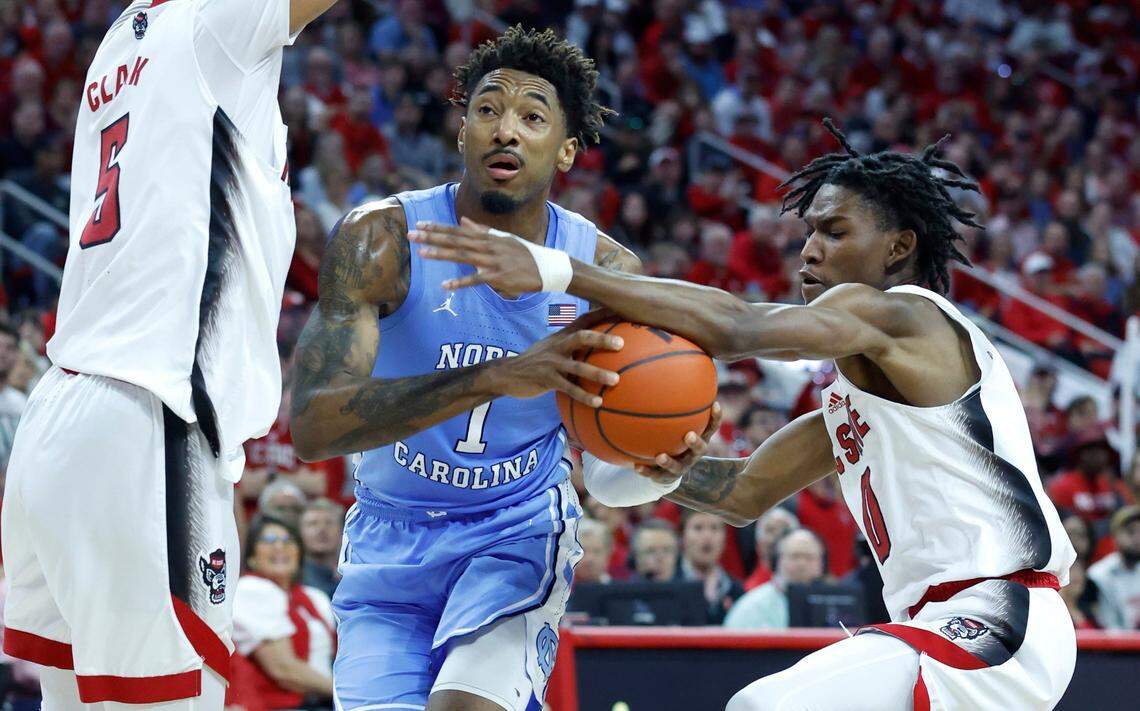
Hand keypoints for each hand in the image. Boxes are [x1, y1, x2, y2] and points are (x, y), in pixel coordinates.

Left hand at [410, 217, 542, 297]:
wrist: (545, 268)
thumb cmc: (523, 253)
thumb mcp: (503, 238)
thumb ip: (481, 230)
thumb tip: (463, 221)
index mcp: (487, 237)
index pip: (457, 230)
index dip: (437, 227)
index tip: (420, 225)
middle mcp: (487, 246)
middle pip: (455, 240)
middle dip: (432, 237)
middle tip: (412, 235)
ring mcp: (492, 261)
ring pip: (462, 256)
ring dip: (441, 254)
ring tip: (422, 253)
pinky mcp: (497, 277)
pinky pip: (476, 280)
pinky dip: (461, 282)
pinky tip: (446, 285)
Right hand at [494, 326, 623, 406]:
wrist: (507, 374)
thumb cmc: (536, 361)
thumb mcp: (551, 347)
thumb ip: (570, 344)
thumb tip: (596, 345)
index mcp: (562, 337)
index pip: (583, 320)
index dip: (601, 313)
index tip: (621, 309)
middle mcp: (558, 346)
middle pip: (582, 337)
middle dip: (602, 339)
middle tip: (622, 343)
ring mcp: (552, 362)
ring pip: (578, 366)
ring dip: (597, 373)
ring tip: (616, 380)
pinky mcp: (547, 380)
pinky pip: (569, 389)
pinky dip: (584, 396)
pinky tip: (598, 403)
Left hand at [634, 402, 722, 483]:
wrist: (665, 467)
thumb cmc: (671, 434)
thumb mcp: (674, 418)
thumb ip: (675, 399)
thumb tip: (668, 366)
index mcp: (699, 436)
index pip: (711, 426)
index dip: (716, 417)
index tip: (715, 404)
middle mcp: (692, 453)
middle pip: (700, 449)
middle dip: (695, 443)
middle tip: (688, 435)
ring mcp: (680, 466)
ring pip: (678, 466)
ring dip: (670, 461)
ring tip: (660, 455)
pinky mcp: (665, 477)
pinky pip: (654, 474)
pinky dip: (646, 471)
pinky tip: (635, 466)